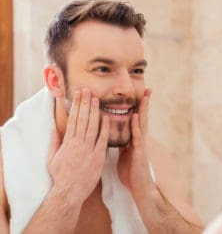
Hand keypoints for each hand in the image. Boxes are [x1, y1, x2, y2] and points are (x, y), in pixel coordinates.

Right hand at [47, 89, 109, 203]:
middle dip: (85, 104)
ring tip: (96, 99)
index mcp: (68, 142)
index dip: (76, 106)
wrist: (69, 192)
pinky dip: (105, 128)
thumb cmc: (60, 176)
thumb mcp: (52, 158)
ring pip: (92, 127)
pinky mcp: (98, 157)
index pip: (73, 119)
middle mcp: (78, 143)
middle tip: (87, 90)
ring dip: (94, 112)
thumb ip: (54, 142)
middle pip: (82, 120)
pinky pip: (102, 140)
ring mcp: (88, 150)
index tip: (78, 95)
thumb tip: (54, 129)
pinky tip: (107, 118)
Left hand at [118, 89, 154, 196]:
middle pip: (142, 118)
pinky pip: (137, 136)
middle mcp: (139, 139)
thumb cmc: (131, 172)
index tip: (139, 94)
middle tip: (148, 89)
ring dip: (143, 109)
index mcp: (134, 139)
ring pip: (142, 123)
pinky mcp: (139, 152)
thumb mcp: (124, 155)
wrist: (139, 187)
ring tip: (145, 96)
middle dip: (144, 103)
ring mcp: (141, 144)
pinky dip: (137, 125)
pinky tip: (136, 115)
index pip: (136, 120)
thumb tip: (116, 135)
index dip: (137, 107)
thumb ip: (122, 144)